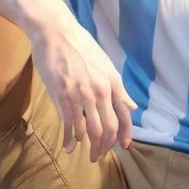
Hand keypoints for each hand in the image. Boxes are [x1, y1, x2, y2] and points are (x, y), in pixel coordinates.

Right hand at [26, 11, 137, 161]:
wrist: (56, 32)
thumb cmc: (80, 47)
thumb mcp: (105, 66)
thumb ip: (118, 88)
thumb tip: (132, 106)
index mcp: (112, 83)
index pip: (124, 115)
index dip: (125, 134)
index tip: (123, 147)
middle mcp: (101, 90)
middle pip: (109, 127)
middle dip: (105, 146)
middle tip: (99, 156)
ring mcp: (82, 93)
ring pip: (91, 129)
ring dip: (90, 146)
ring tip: (86, 155)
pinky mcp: (62, 94)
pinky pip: (70, 123)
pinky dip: (71, 138)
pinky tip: (69, 147)